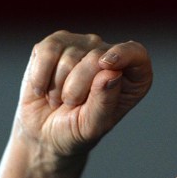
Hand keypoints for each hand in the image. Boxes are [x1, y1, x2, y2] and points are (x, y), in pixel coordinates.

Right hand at [15, 30, 152, 162]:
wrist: (43, 133)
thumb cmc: (75, 131)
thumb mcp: (92, 126)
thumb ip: (104, 101)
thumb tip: (112, 72)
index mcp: (131, 76)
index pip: (136, 53)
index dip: (124, 54)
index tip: (106, 65)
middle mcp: (109, 55)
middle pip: (97, 57)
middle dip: (78, 87)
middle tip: (72, 104)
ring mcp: (82, 46)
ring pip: (69, 56)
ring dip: (58, 87)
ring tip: (59, 99)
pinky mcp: (54, 44)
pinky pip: (47, 51)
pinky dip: (40, 76)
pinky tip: (42, 89)